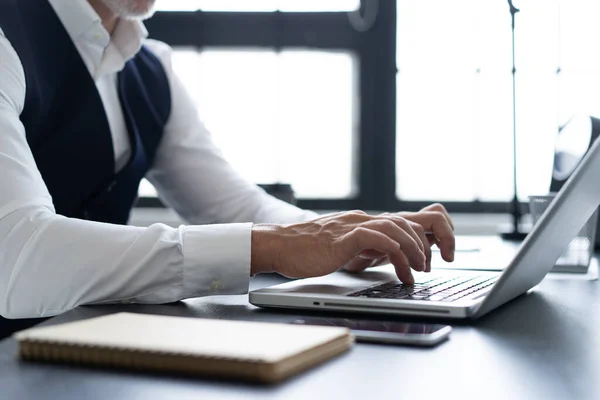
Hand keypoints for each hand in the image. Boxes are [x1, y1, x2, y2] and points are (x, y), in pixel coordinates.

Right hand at [251, 208, 448, 283]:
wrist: (278, 246)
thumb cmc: (303, 251)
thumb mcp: (338, 249)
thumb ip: (357, 248)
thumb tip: (376, 258)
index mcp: (359, 223)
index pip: (397, 222)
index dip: (415, 239)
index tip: (421, 260)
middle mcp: (359, 220)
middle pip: (404, 222)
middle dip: (421, 244)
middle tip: (425, 267)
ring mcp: (352, 227)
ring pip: (396, 228)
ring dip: (413, 249)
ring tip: (418, 269)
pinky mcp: (345, 237)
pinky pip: (379, 237)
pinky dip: (396, 250)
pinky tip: (401, 266)